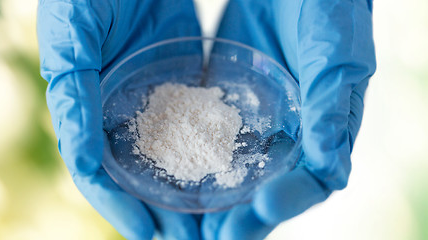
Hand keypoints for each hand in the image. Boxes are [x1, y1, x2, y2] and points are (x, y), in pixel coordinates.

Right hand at [37, 0, 202, 238]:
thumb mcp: (74, 34)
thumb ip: (73, 92)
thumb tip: (81, 158)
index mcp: (85, 107)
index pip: (97, 170)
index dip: (118, 205)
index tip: (147, 233)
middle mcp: (118, 112)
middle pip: (139, 174)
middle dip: (161, 210)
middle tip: (190, 239)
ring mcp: (153, 101)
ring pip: (171, 157)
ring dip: (189, 191)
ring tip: (215, 221)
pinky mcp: (182, 83)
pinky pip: (198, 124)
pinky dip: (210, 153)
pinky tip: (230, 173)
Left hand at [202, 0, 375, 238]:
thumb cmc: (328, 5)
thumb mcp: (335, 50)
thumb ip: (332, 103)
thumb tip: (331, 167)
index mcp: (326, 127)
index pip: (312, 178)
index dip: (288, 201)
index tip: (257, 211)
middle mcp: (289, 131)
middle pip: (268, 186)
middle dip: (242, 216)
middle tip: (211, 238)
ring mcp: (254, 120)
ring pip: (234, 169)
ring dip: (211, 199)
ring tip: (182, 225)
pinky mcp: (222, 101)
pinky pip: (204, 135)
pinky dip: (189, 159)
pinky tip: (165, 175)